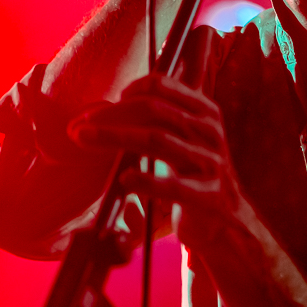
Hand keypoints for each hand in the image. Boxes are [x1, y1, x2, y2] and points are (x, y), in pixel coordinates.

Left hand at [69, 74, 242, 248]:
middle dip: (110, 114)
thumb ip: (161, 120)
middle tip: (78, 126)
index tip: (104, 105)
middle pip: (153, 109)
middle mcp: (210, 131)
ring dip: (114, 137)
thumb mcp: (188, 139)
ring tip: (84, 139)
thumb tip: (105, 110)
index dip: (129, 90)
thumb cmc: (196, 175)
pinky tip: (124, 180)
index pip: (162, 86)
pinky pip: (173, 186)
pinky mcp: (208, 195)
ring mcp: (211, 162)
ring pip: (156, 140)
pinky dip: (146, 181)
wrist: (228, 221)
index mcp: (205, 112)